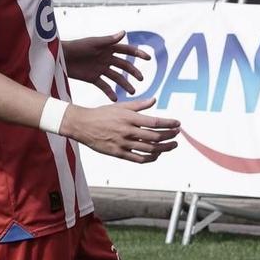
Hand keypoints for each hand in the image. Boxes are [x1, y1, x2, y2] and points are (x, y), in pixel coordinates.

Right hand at [61, 98, 180, 163]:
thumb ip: (139, 105)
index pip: (154, 122)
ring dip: (164, 148)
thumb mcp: (121, 106)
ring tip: (172, 145)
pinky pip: (138, 159)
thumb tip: (154, 100)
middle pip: (154, 137)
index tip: (177, 124)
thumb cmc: (102, 114)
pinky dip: (150, 158)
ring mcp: (122, 144)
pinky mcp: (118, 153)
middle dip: (169, 136)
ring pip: (149, 149)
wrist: (82, 125)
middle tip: (177, 134)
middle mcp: (127, 131)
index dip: (168, 123)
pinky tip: (157, 155)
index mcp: (128, 118)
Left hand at [64, 33, 150, 101]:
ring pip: (116, 77)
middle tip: (141, 79)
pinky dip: (110, 92)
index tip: (148, 58)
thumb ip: (108, 40)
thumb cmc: (76, 47)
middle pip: (124, 65)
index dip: (137, 53)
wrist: (60, 58)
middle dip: (133, 72)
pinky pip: (104, 86)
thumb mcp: (93, 43)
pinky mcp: (93, 78)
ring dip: (125, 84)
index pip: (126, 50)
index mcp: (108, 48)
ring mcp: (100, 69)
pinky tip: (115, 99)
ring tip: (132, 92)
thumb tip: (124, 32)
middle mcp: (106, 58)